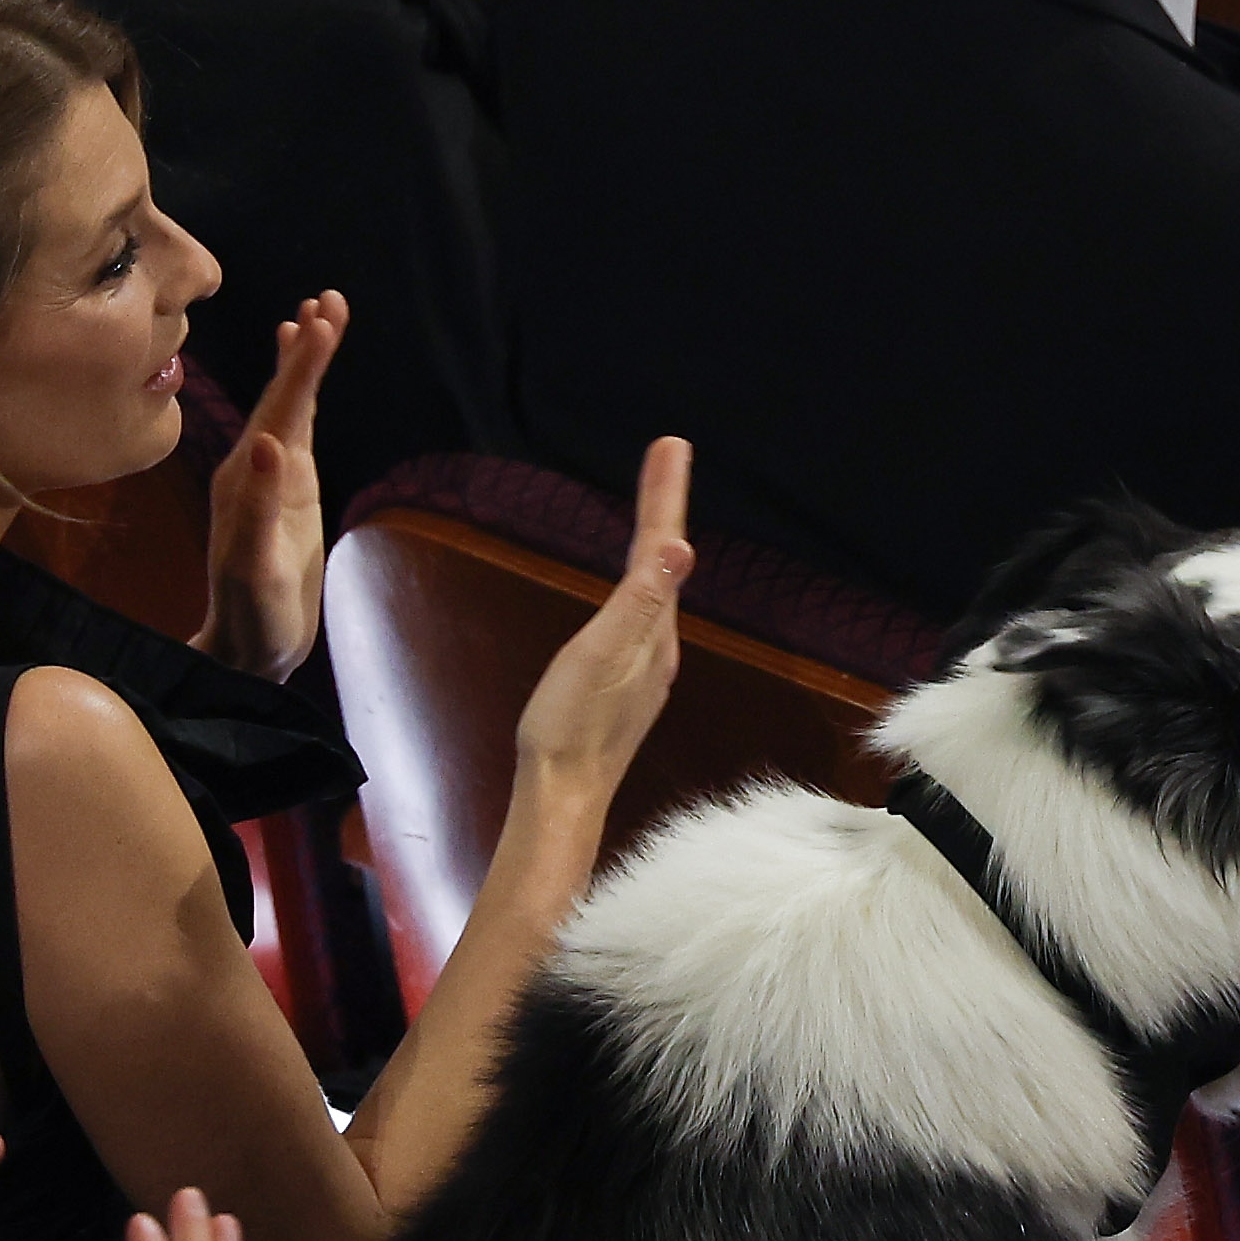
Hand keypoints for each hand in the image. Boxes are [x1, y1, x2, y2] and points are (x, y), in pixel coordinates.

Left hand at [202, 290, 346, 680]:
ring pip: (289, 404)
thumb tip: (267, 442)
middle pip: (283, 394)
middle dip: (307, 347)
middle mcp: (253, 467)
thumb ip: (258, 506)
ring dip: (305, 361)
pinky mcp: (287, 490)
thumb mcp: (255, 567)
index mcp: (246, 478)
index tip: (320, 321)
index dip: (301, 365)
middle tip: (330, 298)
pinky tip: (305, 374)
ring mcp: (269, 476)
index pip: (280, 408)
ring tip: (322, 314)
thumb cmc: (252, 616)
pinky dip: (302, 394)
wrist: (247, 648)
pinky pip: (296, 428)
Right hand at [513, 436, 690, 805]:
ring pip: (656, 590)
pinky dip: (642, 583)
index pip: (662, 549)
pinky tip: (636, 590)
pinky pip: (641, 617)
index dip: (665, 496)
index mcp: (652, 632)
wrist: (561, 796)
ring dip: (657, 543)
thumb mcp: (598, 656)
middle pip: (664, 561)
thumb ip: (638, 602)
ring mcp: (643, 670)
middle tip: (667, 455)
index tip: (671, 444)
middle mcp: (657, 647)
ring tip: (658, 504)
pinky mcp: (625, 688)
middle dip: (665, 505)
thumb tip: (678, 550)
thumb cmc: (570, 727)